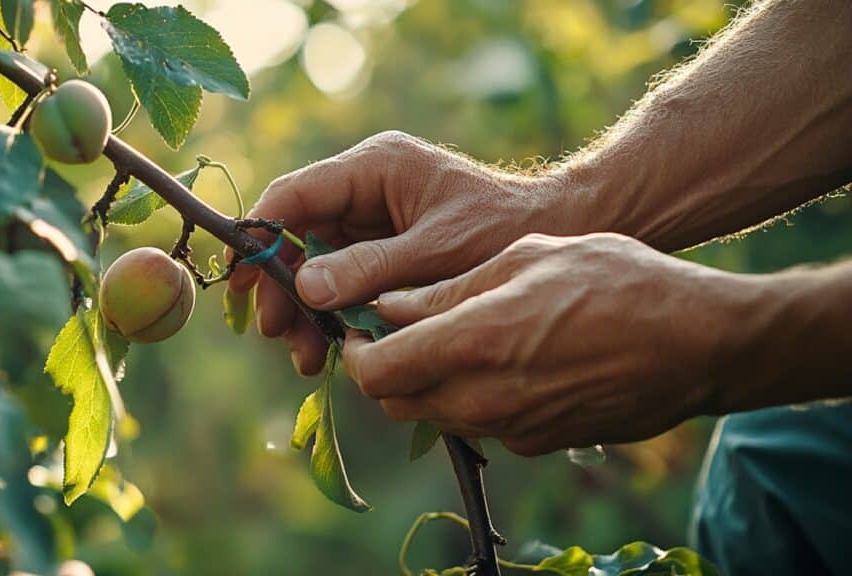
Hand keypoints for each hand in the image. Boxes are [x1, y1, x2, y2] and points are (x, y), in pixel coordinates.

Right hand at [229, 131, 574, 374]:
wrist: (553, 231)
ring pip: (314, 265)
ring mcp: (371, 219)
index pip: (295, 196)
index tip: (240, 283)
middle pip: (297, 237)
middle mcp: (364, 188)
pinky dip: (331, 315)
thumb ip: (371, 268)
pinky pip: (341, 281)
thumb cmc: (502, 230)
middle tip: (280, 335)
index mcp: (374, 168)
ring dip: (305, 311)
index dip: (259, 238)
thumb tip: (305, 287)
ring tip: (307, 359)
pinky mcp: (382, 249)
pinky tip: (329, 349)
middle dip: (284, 289)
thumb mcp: (436, 251)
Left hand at [343, 233, 768, 454]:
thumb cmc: (619, 281)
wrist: (700, 341)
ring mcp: (514, 427)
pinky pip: (483, 424)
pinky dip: (472, 398)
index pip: (376, 372)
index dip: (356, 352)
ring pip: (438, 417)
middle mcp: (485, 398)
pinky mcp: (541, 442)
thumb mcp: (526, 258)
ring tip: (454, 338)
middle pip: (397, 403)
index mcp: (474, 344)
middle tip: (399, 332)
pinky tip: (504, 360)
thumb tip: (390, 306)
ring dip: (428, 384)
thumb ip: (448, 289)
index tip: (359, 328)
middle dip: (384, 371)